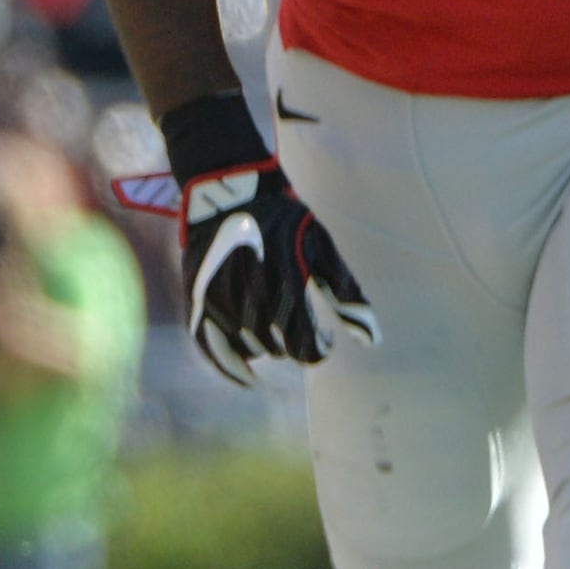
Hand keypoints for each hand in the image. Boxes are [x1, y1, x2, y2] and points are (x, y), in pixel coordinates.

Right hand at [135, 99, 373, 385]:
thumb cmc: (283, 218)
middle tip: (297, 327)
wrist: (228, 191)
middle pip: (278, 349)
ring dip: (266, 346)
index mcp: (286, 288)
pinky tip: (247, 377)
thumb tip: (371, 339)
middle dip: (292, 343)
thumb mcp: (322, 248)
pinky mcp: (198, 301)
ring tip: (273, 329)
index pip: (305, 347)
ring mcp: (221, 302)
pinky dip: (230, 367)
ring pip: (250, 348)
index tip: (323, 340)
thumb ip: (346, 295)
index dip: (318, 349)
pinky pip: (211, 348)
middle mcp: (251, 300)